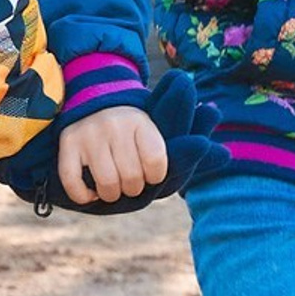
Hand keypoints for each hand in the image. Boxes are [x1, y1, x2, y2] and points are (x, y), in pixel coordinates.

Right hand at [0, 73, 221, 216]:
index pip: (157, 165)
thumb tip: (226, 155)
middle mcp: (116, 125)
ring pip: (106, 185)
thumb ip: (190, 146)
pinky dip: (84, 195)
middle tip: (129, 180)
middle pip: (131, 180)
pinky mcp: (68, 144)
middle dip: (132, 188)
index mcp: (143, 122)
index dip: (155, 176)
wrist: (94, 100)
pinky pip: (75, 184)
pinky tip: (90, 191)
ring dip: (109, 194)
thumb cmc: (135, 129)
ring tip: (111, 186)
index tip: (151, 172)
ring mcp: (89, 134)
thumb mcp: (161, 129)